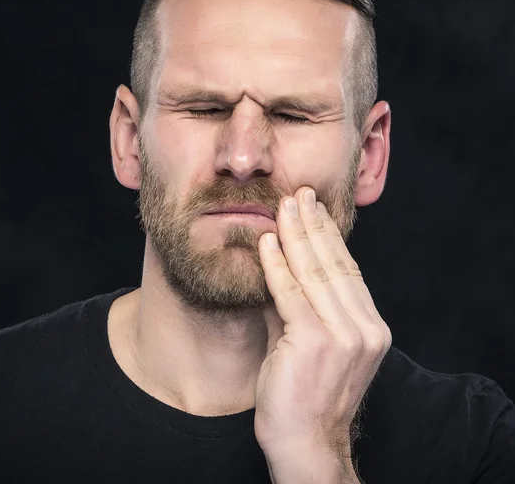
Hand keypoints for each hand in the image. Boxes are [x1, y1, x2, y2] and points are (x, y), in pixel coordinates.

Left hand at [254, 186, 391, 463]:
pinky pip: (290, 293)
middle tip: (301, 193)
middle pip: (335, 264)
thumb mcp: (314, 344)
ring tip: (285, 206)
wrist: (306, 444)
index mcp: (370, 328)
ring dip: (296, 234)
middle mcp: (364, 329)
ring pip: (315, 272)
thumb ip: (304, 306)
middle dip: (315, 225)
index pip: (349, 271)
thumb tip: (282, 264)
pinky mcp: (314, 342)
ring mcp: (343, 336)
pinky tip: (266, 241)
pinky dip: (276, 265)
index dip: (331, 238)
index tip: (317, 211)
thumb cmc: (306, 394)